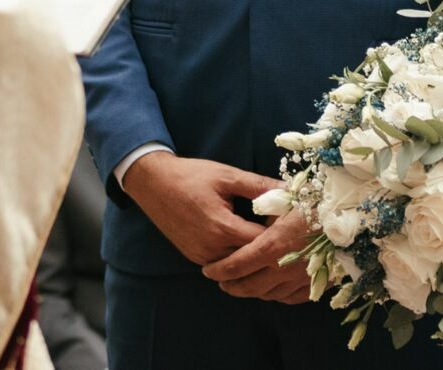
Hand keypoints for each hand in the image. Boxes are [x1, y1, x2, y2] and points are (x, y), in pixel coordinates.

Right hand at [125, 152, 275, 267]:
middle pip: (252, 259)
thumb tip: (288, 189)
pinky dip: (237, 256)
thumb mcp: (226, 175)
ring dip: (253, 255)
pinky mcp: (195, 258)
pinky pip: (224, 264)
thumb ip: (258, 185)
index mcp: (222, 227)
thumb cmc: (191, 176)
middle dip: (270, 248)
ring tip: (267, 239)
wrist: (152, 183)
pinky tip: (246, 243)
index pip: (263, 243)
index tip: (290, 224)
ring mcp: (202, 257)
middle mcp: (212, 249)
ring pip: (239, 266)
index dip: (279, 234)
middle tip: (283, 233)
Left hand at [202, 209, 315, 303]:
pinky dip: (276, 296)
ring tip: (241, 285)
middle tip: (220, 282)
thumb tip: (251, 208)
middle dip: (230, 285)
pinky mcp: (317, 284)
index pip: (236, 265)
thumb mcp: (286, 199)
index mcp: (273, 245)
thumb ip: (265, 206)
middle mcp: (285, 267)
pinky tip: (270, 289)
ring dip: (251, 292)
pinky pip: (291, 297)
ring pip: (268, 294)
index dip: (219, 270)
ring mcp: (302, 278)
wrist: (356, 218)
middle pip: (249, 286)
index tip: (208, 270)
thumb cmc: (318, 202)